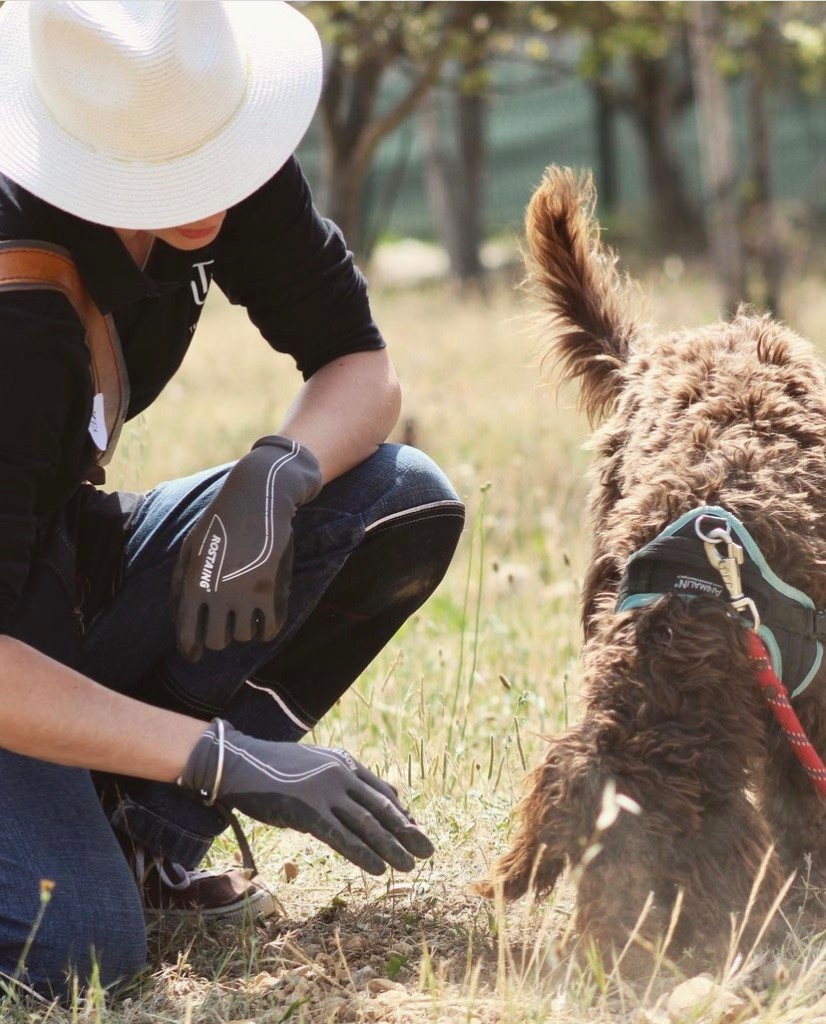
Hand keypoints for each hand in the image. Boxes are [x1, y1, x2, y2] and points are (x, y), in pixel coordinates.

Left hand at [172, 436, 321, 659]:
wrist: (257, 498)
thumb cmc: (220, 522)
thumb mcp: (190, 548)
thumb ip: (179, 584)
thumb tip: (177, 620)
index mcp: (192, 582)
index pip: (187, 634)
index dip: (190, 649)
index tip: (194, 655)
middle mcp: (216, 592)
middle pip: (216, 641)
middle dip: (219, 637)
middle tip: (226, 625)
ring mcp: (244, 592)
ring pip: (244, 636)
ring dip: (244, 629)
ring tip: (246, 613)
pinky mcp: (269, 589)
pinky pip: (269, 629)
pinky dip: (267, 631)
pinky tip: (266, 623)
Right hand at [179, 720, 433, 874]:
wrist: (239, 763)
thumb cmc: (274, 768)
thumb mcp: (315, 766)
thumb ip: (342, 780)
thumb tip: (365, 798)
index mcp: (344, 762)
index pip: (381, 792)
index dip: (401, 814)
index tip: (416, 832)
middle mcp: (340, 773)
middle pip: (381, 809)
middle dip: (406, 832)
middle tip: (427, 851)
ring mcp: (325, 791)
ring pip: (367, 825)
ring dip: (391, 848)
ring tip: (409, 866)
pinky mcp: (308, 811)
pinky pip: (342, 837)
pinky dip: (363, 855)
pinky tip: (378, 869)